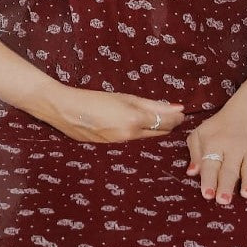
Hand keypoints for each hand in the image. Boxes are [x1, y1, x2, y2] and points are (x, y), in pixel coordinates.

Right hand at [54, 87, 185, 142]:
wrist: (65, 110)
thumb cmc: (94, 98)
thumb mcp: (124, 97)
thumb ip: (151, 104)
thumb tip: (176, 107)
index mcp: (134, 120)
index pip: (166, 123)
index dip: (177, 118)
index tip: (181, 113)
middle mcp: (129, 136)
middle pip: (159, 133)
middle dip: (168, 125)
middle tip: (172, 115)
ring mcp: (120, 145)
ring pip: (146, 138)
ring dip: (153, 129)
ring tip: (155, 119)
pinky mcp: (112, 148)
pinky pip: (133, 142)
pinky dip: (139, 134)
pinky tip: (134, 126)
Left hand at [185, 93, 246, 203]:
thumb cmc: (221, 126)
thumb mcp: (202, 133)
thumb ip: (195, 153)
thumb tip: (191, 173)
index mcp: (215, 143)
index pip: (211, 164)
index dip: (209, 180)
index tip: (207, 195)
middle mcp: (234, 147)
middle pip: (230, 169)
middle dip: (226, 185)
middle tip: (223, 200)